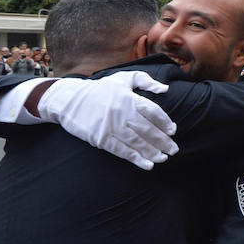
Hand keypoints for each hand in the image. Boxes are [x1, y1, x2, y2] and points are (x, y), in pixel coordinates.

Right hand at [37, 71, 177, 169]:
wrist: (69, 99)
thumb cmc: (100, 89)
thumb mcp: (123, 78)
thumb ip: (146, 81)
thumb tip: (165, 89)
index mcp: (129, 98)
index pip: (153, 111)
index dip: (164, 122)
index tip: (173, 130)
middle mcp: (122, 113)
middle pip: (147, 129)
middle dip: (163, 141)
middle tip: (174, 150)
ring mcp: (111, 127)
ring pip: (136, 142)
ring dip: (152, 152)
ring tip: (163, 158)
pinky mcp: (100, 138)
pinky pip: (121, 150)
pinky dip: (136, 158)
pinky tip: (147, 165)